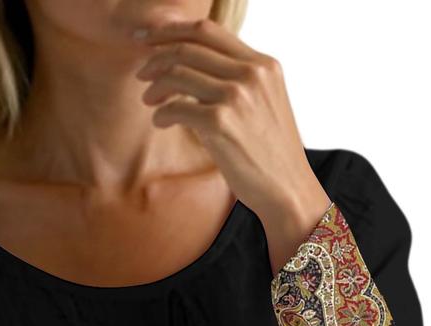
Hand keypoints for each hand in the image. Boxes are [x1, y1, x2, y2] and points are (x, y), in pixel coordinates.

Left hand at [132, 18, 331, 273]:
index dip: (173, 31)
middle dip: (157, 57)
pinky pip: (176, 108)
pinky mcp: (220, 123)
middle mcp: (251, 73)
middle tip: (142, 73)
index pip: (209, 31)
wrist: (288, 188)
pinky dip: (161, 114)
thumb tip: (197, 69)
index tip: (151, 39)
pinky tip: (160, 121)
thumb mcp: (264, 103)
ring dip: (155, 86)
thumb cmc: (272, 153)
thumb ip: (240, 81)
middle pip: (188, 48)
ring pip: (178, 74)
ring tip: (149, 100)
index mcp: (263, 64)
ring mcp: (236, 97)